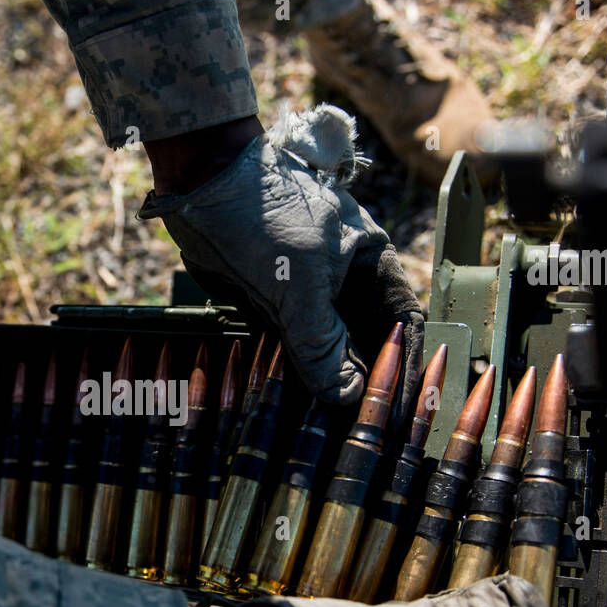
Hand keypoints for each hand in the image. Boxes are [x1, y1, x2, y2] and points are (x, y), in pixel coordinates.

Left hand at [138, 104, 423, 419]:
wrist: (203, 180)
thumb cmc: (261, 214)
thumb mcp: (297, 284)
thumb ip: (321, 342)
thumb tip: (348, 393)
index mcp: (371, 262)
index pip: (401, 323)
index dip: (404, 365)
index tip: (401, 408)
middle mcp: (346, 279)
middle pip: (365, 340)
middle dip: (364, 381)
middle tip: (363, 427)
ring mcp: (310, 290)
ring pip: (327, 347)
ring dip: (328, 381)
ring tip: (331, 423)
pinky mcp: (275, 301)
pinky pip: (292, 344)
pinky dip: (296, 370)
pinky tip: (296, 398)